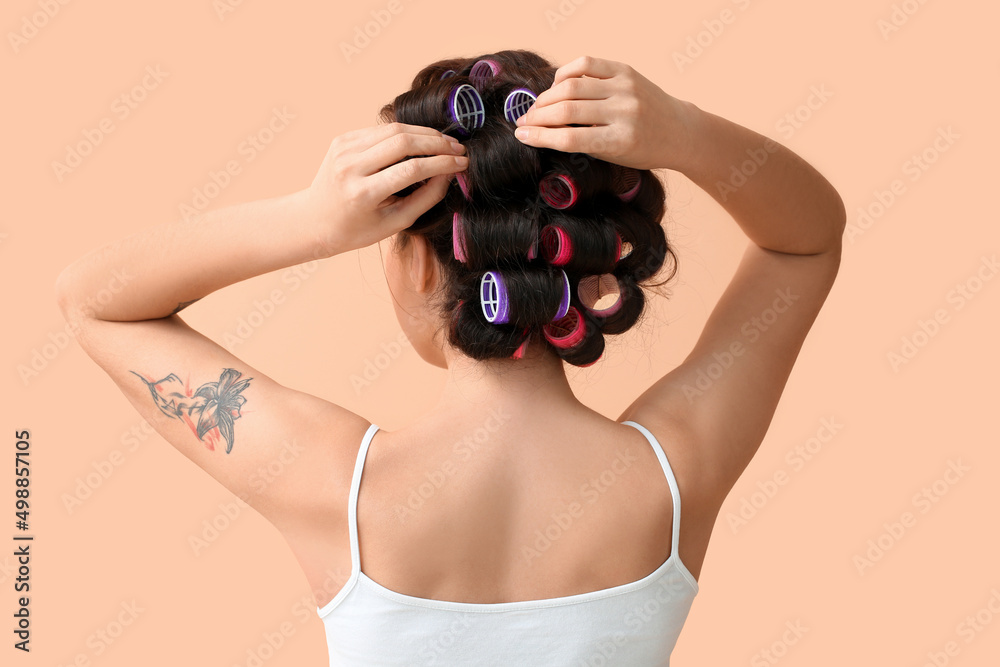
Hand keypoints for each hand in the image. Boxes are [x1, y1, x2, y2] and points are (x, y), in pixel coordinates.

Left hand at [306, 122, 468, 254]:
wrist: (314, 220)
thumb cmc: (358, 229)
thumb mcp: (395, 222)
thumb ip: (426, 197)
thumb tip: (450, 172)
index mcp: (362, 194)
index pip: (411, 169)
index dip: (442, 163)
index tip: (462, 162)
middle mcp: (350, 167)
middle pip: (403, 142)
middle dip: (437, 142)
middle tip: (458, 148)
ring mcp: (343, 149)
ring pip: (393, 130)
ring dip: (424, 133)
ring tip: (445, 142)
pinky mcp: (342, 139)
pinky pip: (381, 130)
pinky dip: (404, 133)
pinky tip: (421, 142)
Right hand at [513, 56, 696, 171]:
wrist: (678, 131)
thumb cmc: (642, 150)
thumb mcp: (613, 157)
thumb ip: (582, 142)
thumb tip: (541, 126)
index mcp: (620, 141)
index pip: (570, 139)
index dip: (540, 137)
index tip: (521, 135)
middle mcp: (624, 112)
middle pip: (567, 111)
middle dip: (538, 116)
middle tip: (524, 121)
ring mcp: (625, 88)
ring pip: (572, 85)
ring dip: (547, 96)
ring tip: (537, 107)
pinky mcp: (626, 70)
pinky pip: (586, 63)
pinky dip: (565, 73)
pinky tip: (557, 85)